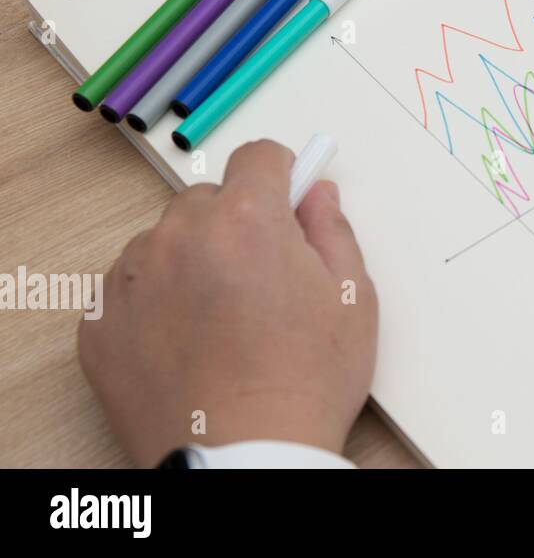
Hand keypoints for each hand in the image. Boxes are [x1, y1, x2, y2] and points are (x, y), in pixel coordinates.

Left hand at [78, 140, 376, 465]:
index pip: (257, 156)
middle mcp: (179, 238)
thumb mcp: (352, 298)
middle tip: (262, 277)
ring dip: (192, 260)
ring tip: (222, 319)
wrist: (244, 459)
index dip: (281, 176)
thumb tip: (316, 195)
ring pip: (164, 241)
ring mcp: (130, 280)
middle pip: (208, 199)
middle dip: (236, 223)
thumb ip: (333, 230)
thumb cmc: (303, 385)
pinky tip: (188, 342)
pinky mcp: (98, 323)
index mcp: (246, 222)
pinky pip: (128, 288)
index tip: (288, 200)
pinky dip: (155, 302)